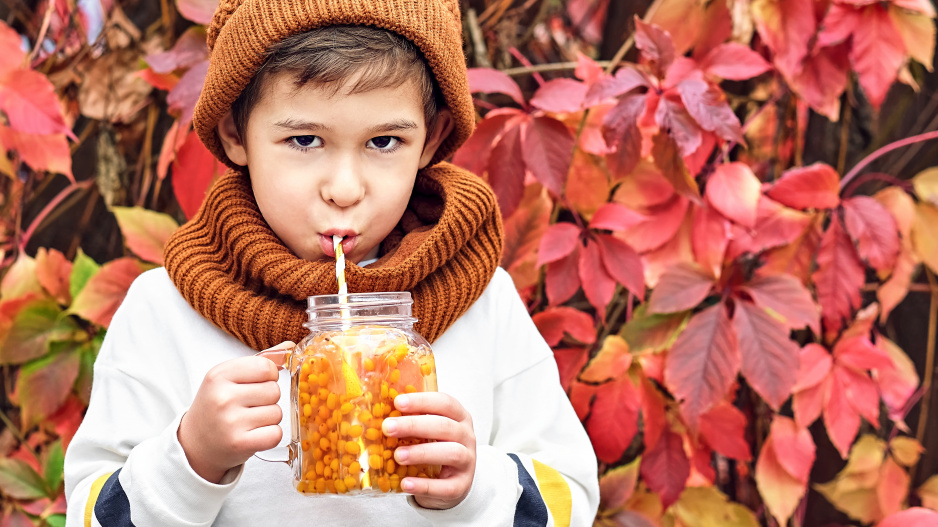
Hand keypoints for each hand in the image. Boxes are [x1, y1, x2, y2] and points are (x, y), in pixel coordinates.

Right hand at [178, 352, 283, 482]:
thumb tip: (291, 346)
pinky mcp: (239, 444)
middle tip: (248, 407)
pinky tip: (254, 435)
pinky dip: (270, 436)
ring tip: (249, 422)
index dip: (268, 377)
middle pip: (274, 390)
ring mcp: (230, 422)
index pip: (266, 367)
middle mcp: (222, 397)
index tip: (255, 385)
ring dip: (269, 418)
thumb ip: (260, 361)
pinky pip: (276, 434)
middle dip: (268, 399)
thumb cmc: (217, 406)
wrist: (195, 444)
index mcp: (219, 375)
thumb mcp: (229, 378)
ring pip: (277, 412)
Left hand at [382, 392, 475, 509]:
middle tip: (388, 427)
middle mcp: (467, 436)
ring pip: (452, 453)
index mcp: (459, 417)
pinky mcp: (462, 486)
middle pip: (444, 426)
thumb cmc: (436, 448)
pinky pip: (446, 487)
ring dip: (422, 453)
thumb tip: (376, 411)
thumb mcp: (428, 430)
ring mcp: (467, 462)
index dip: (422, 401)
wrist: (451, 481)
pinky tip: (405, 483)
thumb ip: (411, 420)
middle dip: (414, 425)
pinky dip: (425, 485)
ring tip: (398, 456)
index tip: (398, 402)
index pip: (444, 402)